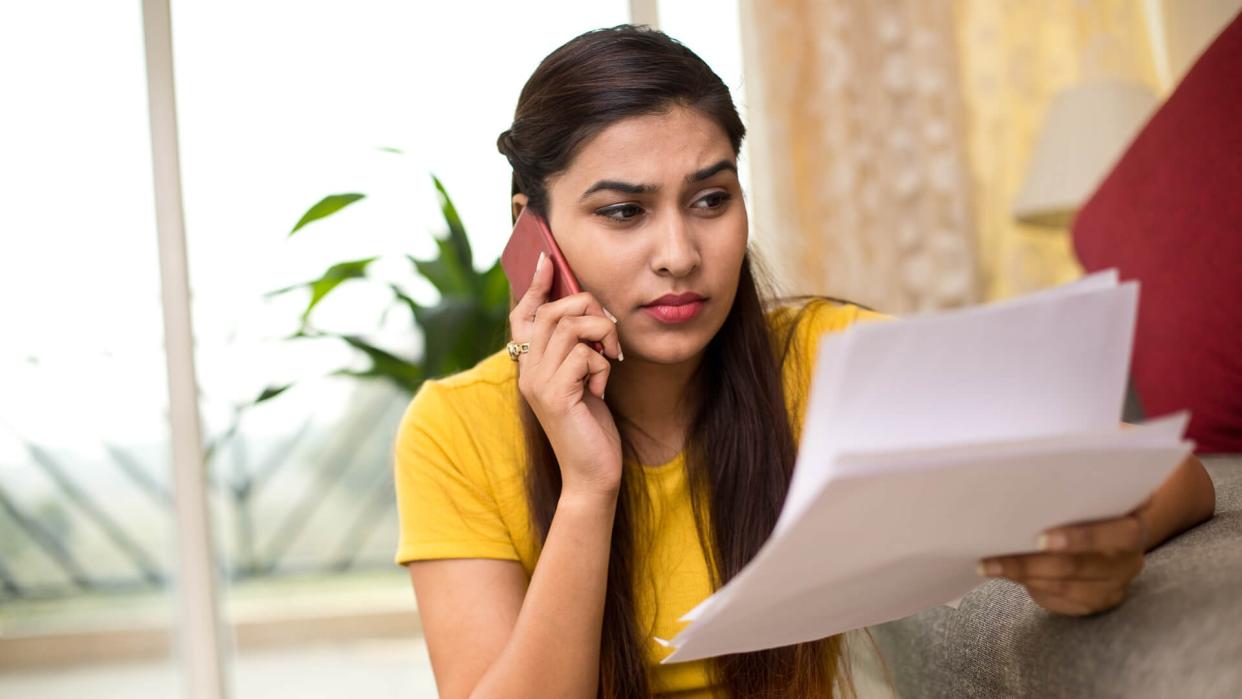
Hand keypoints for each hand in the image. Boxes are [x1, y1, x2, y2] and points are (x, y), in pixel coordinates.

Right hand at [510, 252, 624, 497]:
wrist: (592, 473)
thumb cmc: (591, 425)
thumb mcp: (582, 379)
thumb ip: (577, 349)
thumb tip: (589, 309)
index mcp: (530, 365)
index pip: (523, 315)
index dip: (536, 286)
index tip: (547, 259)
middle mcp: (526, 371)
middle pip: (554, 312)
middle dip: (590, 312)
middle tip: (610, 336)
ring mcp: (537, 383)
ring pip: (570, 327)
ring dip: (601, 336)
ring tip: (610, 359)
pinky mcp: (555, 395)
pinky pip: (583, 355)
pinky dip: (601, 366)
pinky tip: (601, 387)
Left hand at [978, 506, 1149, 615]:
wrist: (1111, 538)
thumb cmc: (1090, 509)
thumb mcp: (1091, 497)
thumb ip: (1074, 495)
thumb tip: (1022, 481)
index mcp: (1132, 525)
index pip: (1118, 533)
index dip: (1081, 538)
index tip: (1041, 539)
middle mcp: (1129, 559)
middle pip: (1080, 566)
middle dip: (1034, 563)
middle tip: (997, 557)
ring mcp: (1115, 585)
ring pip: (1065, 585)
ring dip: (1023, 575)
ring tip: (989, 565)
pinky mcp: (1097, 602)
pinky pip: (1062, 600)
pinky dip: (1031, 587)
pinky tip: (1006, 575)